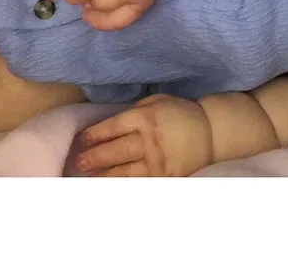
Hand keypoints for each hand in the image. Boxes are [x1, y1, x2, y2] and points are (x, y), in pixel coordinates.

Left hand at [74, 94, 212, 176]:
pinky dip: (123, 185)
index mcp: (145, 116)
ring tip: (87, 177)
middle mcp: (148, 138)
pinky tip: (111, 185)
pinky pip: (139, 182)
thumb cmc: (180, 113)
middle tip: (77, 163)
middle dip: (92, 158)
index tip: (81, 140)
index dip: (94, 135)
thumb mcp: (158, 101)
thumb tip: (109, 124)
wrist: (211, 132)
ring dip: (103, 174)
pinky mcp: (165, 176)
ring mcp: (157, 160)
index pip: (112, 127)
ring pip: (123, 171)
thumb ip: (135, 110)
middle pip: (113, 151)